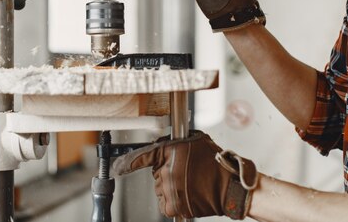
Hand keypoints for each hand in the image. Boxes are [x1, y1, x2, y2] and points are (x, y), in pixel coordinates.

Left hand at [112, 131, 258, 218]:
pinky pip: (166, 203)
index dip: (127, 162)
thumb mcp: (196, 141)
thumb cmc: (216, 163)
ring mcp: (169, 190)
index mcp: (170, 152)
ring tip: (191, 183)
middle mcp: (166, 171)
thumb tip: (163, 144)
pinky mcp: (174, 206)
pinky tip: (188, 194)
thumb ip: (176, 142)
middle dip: (167, 172)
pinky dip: (173, 201)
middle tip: (187, 172)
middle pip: (156, 173)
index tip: (117, 167)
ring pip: (161, 189)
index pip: (143, 156)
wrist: (229, 187)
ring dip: (171, 187)